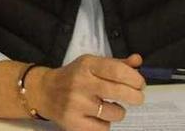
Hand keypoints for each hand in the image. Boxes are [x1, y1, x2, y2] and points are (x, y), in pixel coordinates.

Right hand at [29, 54, 144, 129]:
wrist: (44, 92)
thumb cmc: (74, 77)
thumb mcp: (91, 64)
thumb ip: (116, 64)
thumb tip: (138, 61)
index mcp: (86, 66)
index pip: (118, 70)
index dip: (135, 78)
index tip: (139, 83)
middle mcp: (81, 84)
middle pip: (120, 92)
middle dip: (136, 96)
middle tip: (136, 97)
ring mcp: (76, 105)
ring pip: (115, 113)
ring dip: (118, 111)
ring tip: (108, 106)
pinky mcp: (74, 124)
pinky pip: (104, 128)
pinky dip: (104, 123)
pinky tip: (96, 116)